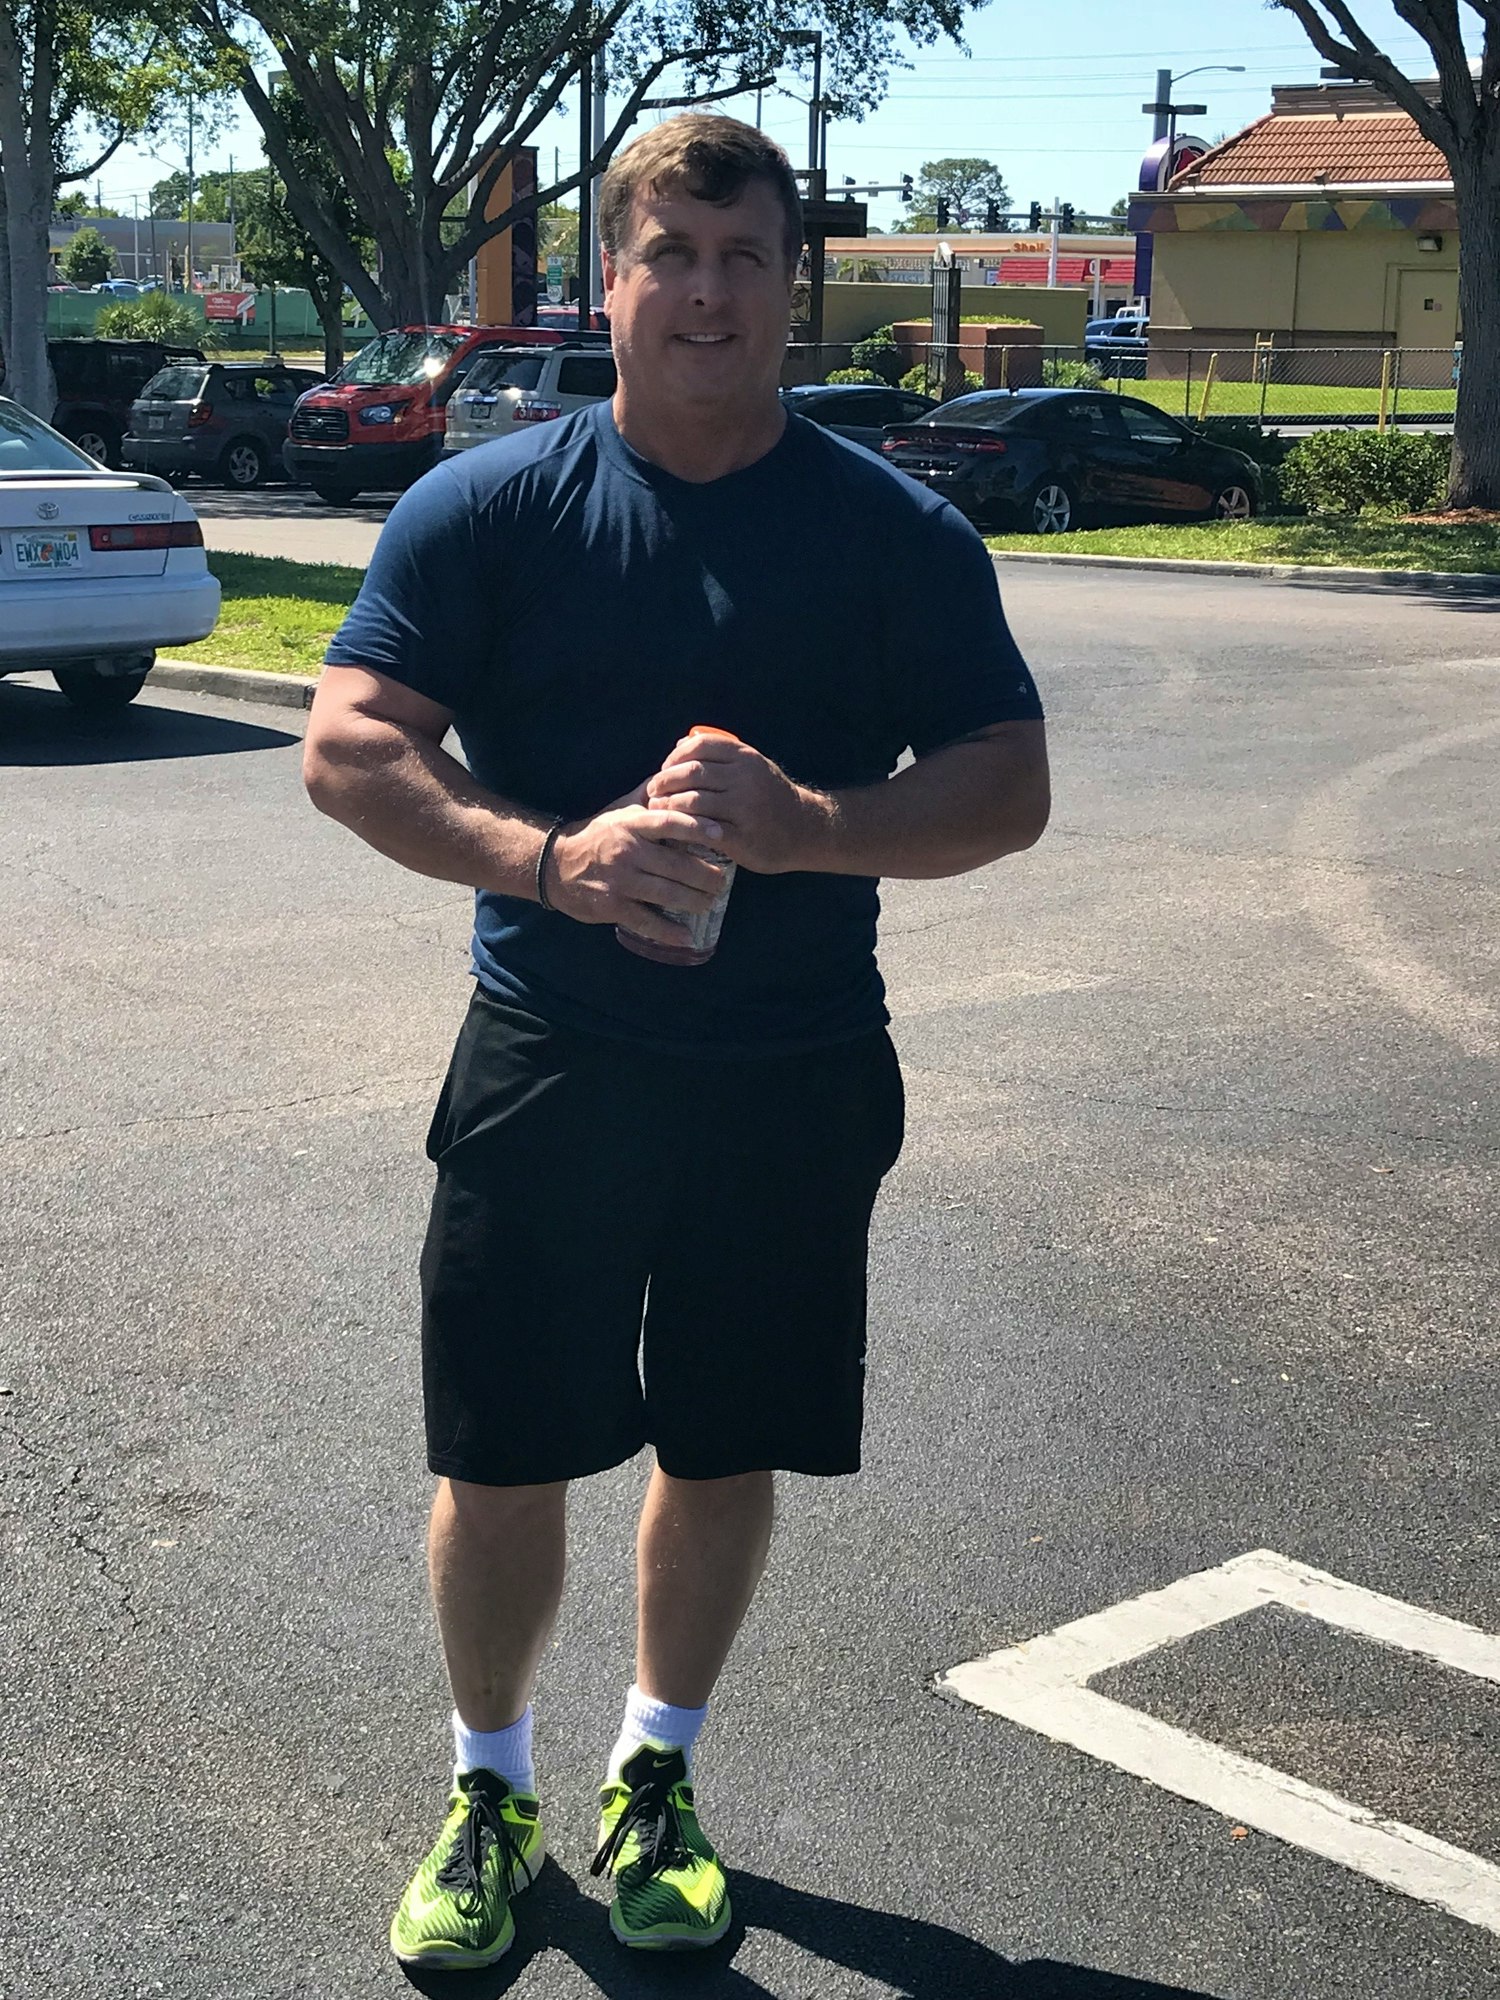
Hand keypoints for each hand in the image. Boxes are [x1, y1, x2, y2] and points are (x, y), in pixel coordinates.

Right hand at [547, 793, 728, 947]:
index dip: (697, 827)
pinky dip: (668, 930)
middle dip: (706, 876)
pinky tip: (686, 935)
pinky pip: (646, 921)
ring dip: (695, 901)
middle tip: (723, 882)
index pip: (669, 822)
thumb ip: (649, 794)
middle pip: (676, 864)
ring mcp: (620, 881)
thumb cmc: (598, 835)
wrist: (556, 865)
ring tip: (710, 902)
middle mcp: (627, 851)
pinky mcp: (612, 906)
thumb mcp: (620, 809)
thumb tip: (676, 771)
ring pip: (667, 894)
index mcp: (631, 824)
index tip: (721, 834)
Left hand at [644, 731, 825, 873]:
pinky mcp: (742, 837)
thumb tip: (681, 744)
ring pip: (693, 801)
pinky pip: (703, 830)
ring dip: (668, 806)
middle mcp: (746, 779)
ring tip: (658, 811)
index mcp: (745, 758)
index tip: (663, 770)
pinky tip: (675, 830)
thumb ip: (721, 755)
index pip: (699, 746)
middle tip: (652, 792)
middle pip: (692, 773)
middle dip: (665, 782)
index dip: (675, 757)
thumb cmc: (770, 796)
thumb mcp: (753, 766)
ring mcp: (745, 808)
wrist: (805, 829)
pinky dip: (684, 828)